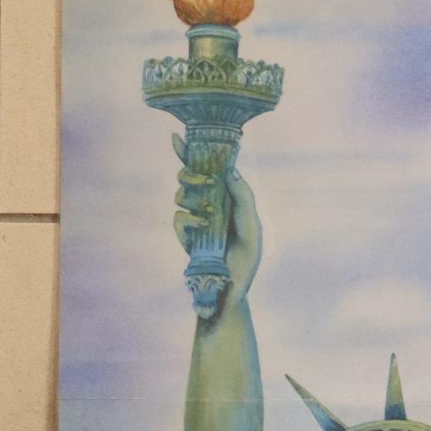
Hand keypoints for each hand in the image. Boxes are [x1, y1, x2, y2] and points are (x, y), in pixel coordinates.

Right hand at [172, 134, 261, 300]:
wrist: (230, 292)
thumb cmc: (246, 260)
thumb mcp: (252, 228)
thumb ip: (244, 199)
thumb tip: (231, 172)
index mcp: (226, 198)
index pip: (209, 169)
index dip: (193, 153)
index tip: (180, 138)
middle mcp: (208, 204)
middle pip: (188, 175)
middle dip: (191, 172)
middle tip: (204, 182)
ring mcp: (195, 219)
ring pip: (180, 193)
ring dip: (191, 196)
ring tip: (208, 212)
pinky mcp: (185, 236)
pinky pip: (178, 218)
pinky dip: (189, 220)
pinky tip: (202, 228)